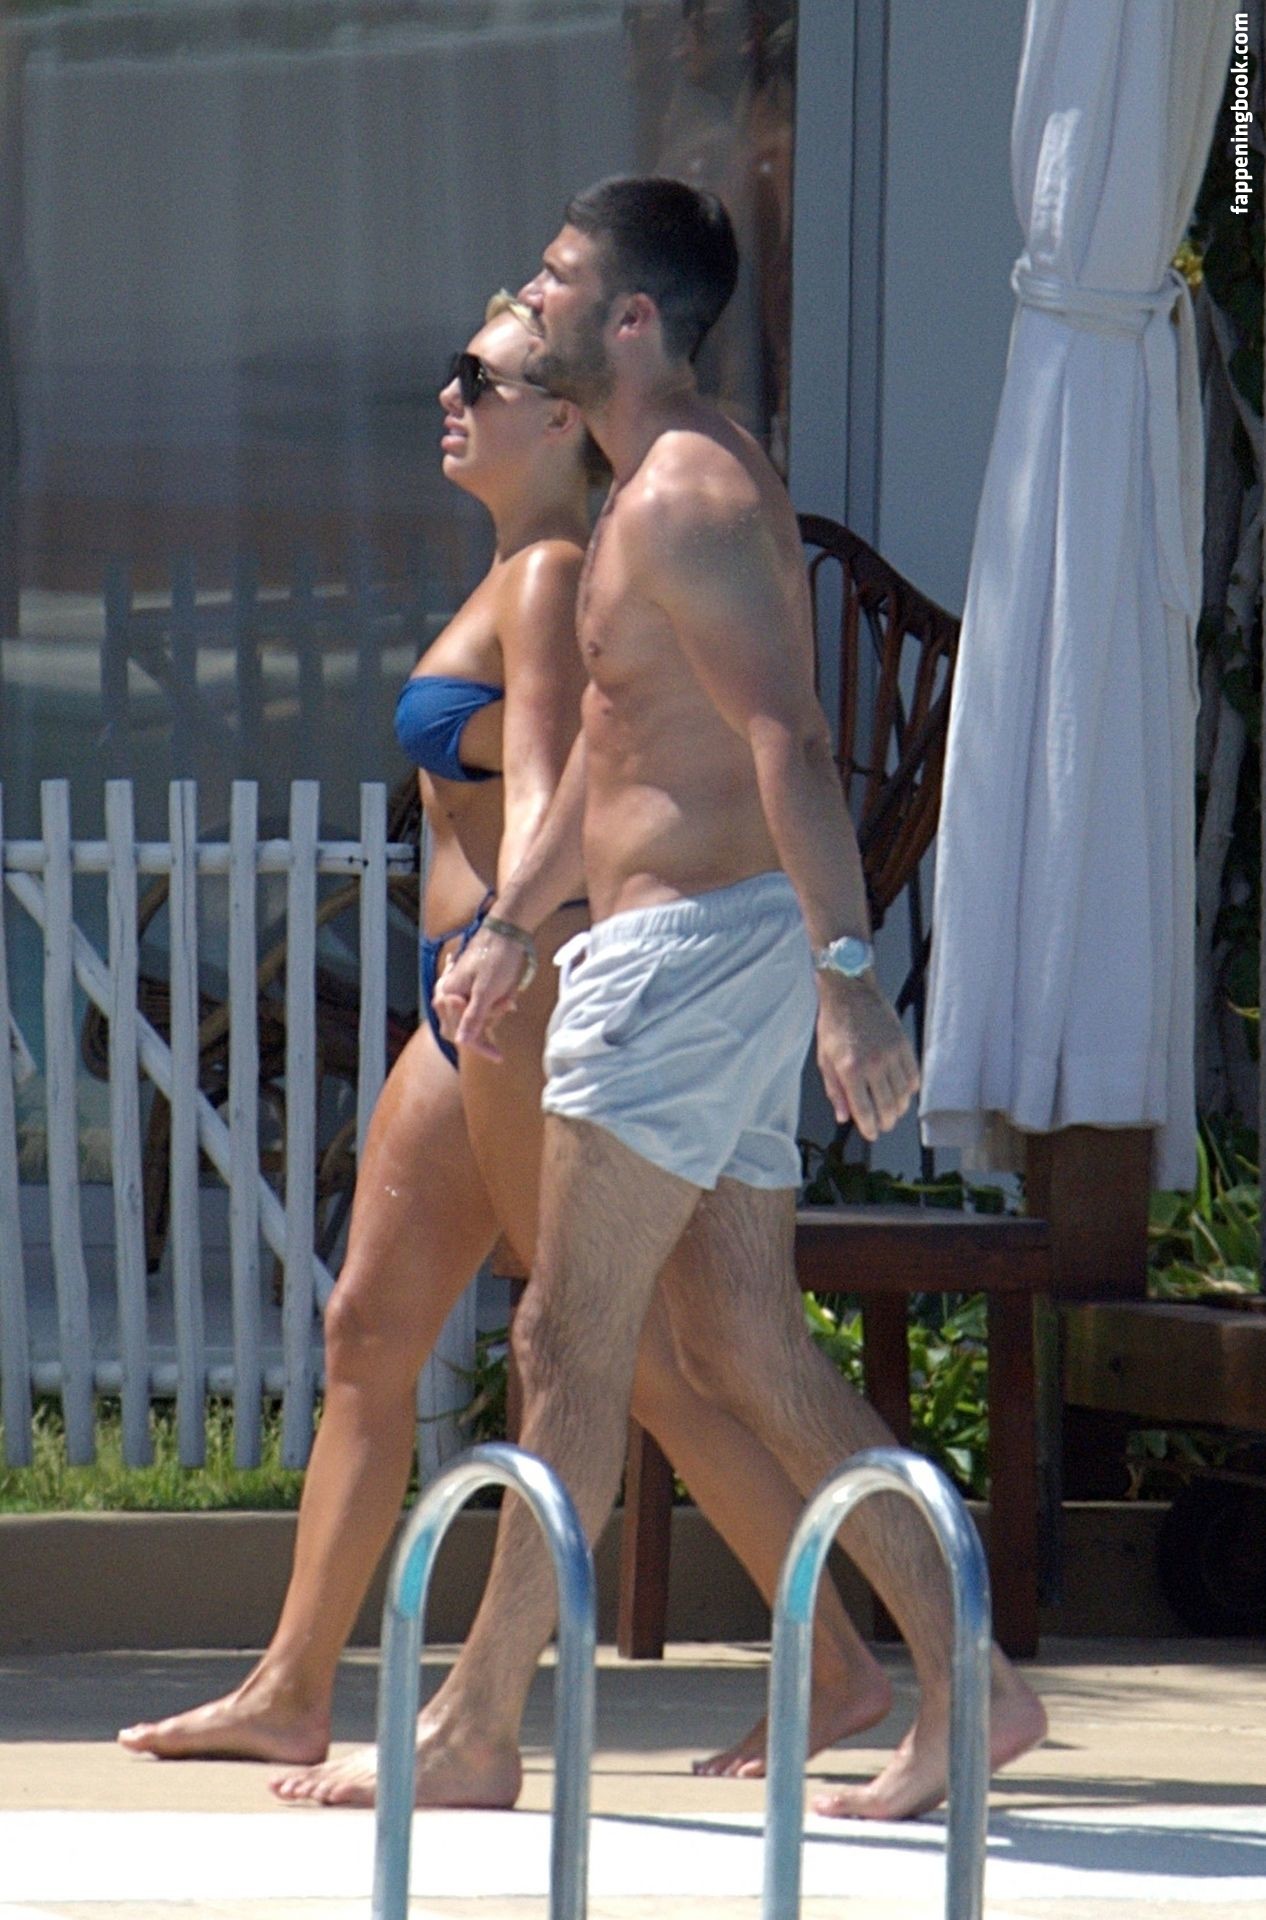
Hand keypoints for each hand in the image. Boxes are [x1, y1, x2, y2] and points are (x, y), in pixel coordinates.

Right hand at [433, 930, 527, 1062]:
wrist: (507, 930)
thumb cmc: (497, 958)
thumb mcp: (487, 991)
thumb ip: (473, 1017)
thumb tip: (460, 1041)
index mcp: (447, 995)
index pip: (460, 1032)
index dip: (480, 1045)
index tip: (499, 1056)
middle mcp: (447, 992)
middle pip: (465, 1025)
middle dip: (490, 1019)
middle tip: (508, 1003)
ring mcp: (456, 987)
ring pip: (474, 1015)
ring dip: (494, 1009)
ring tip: (509, 993)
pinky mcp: (468, 982)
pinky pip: (478, 1003)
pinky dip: (494, 1004)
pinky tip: (505, 996)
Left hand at [815, 972, 919, 1140]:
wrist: (850, 992)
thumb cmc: (833, 1025)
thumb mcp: (825, 1059)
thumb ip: (835, 1091)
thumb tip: (844, 1117)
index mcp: (850, 1069)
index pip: (865, 1110)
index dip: (870, 1128)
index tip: (871, 1134)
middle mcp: (874, 1064)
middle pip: (887, 1107)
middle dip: (886, 1121)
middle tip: (882, 1124)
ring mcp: (892, 1054)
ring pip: (903, 1095)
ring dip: (899, 1108)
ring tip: (892, 1110)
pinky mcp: (904, 1045)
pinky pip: (913, 1076)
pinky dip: (910, 1089)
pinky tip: (902, 1091)